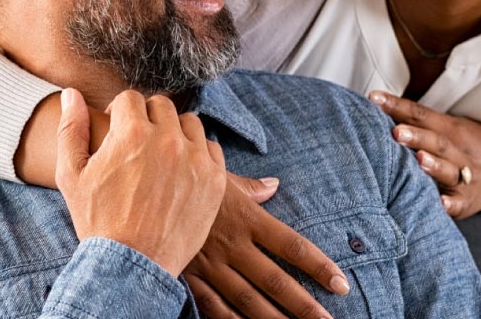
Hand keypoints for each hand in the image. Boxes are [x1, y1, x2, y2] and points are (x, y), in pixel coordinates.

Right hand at [55, 88, 226, 275]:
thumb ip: (71, 129)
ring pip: (189, 123)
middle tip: (139, 144)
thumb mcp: (71, 175)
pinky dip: (197, 154)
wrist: (131, 264)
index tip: (118, 130)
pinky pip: (210, 148)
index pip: (130, 98)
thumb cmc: (97, 221)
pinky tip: (182, 170)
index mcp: (130, 133)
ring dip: (175, 132)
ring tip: (161, 155)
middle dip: (147, 118)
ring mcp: (194, 159)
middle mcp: (166, 139)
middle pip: (161, 106)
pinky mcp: (214, 179)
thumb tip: (71, 94)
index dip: (120, 113)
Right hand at [184, 174, 350, 318]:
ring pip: (248, 299)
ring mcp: (210, 264)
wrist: (140, 188)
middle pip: (275, 280)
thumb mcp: (219, 175)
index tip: (340, 283)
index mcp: (246, 218)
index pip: (291, 245)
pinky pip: (213, 306)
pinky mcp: (189, 276)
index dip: (318, 266)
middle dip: (304, 305)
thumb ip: (251, 186)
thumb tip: (275, 185)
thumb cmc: (183, 177)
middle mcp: (232, 245)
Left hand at [369, 91, 480, 218]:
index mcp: (450, 129)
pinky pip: (458, 202)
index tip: (373, 99)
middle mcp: (458, 151)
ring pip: (449, 170)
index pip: (421, 114)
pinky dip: (450, 203)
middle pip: (436, 141)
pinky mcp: (467, 201)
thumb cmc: (467, 147)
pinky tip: (440, 203)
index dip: (397, 106)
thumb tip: (377, 106)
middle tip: (396, 132)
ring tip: (419, 160)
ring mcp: (465, 176)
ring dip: (434, 165)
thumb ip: (418, 121)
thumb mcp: (449, 128)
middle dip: (416, 137)